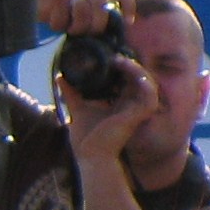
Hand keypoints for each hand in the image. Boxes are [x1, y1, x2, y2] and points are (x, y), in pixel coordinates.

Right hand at [35, 0, 131, 34]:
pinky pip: (65, 19)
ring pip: (85, 13)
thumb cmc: (55, 7)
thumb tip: (116, 27)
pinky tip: (50, 19)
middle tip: (81, 32)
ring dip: (75, 26)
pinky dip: (57, 25)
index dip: (128, 8)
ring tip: (65, 25)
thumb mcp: (80, 6)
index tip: (127, 24)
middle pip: (103, 9)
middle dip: (94, 26)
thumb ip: (97, 11)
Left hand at [56, 52, 158, 166]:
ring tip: (118, 59)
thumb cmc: (87, 140)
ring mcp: (139, 109)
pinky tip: (127, 67)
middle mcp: (132, 104)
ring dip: (134, 66)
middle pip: (137, 77)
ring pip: (145, 80)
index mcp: (120, 103)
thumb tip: (60, 76)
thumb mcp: (77, 110)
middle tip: (112, 53)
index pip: (126, 79)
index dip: (121, 65)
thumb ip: (72, 94)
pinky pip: (148, 89)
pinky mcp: (142, 113)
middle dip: (128, 63)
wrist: (91, 157)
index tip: (107, 53)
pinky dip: (140, 76)